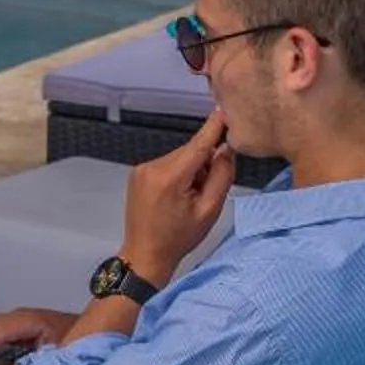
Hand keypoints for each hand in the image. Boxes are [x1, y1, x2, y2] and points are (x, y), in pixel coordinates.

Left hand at [121, 109, 234, 284]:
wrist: (145, 255)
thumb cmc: (178, 238)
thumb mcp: (209, 210)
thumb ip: (221, 176)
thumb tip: (225, 149)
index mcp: (170, 177)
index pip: (198, 144)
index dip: (214, 126)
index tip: (225, 110)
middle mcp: (152, 167)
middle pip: (190, 151)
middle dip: (203, 164)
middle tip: (206, 191)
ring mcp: (142, 169)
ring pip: (179, 158)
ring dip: (191, 170)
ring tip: (189, 198)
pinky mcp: (138, 174)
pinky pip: (167, 164)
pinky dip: (178, 174)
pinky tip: (177, 196)